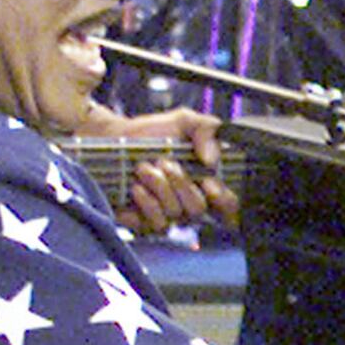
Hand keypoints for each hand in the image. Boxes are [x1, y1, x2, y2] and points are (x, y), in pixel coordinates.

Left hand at [78, 103, 236, 233]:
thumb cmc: (150, 133)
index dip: (225, 201)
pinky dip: (146, 203)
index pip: (230, 206)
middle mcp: (189, 201)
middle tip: (163, 163)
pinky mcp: (145, 223)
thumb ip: (207, 130)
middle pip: (199, 209)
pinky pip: (156, 223)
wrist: (113, 140)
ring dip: (159, 188)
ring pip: (176, 214)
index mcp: (206, 182)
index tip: (210, 183)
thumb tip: (212, 160)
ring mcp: (168, 214)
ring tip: (144, 168)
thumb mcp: (184, 121)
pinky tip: (136, 187)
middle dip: (180, 183)